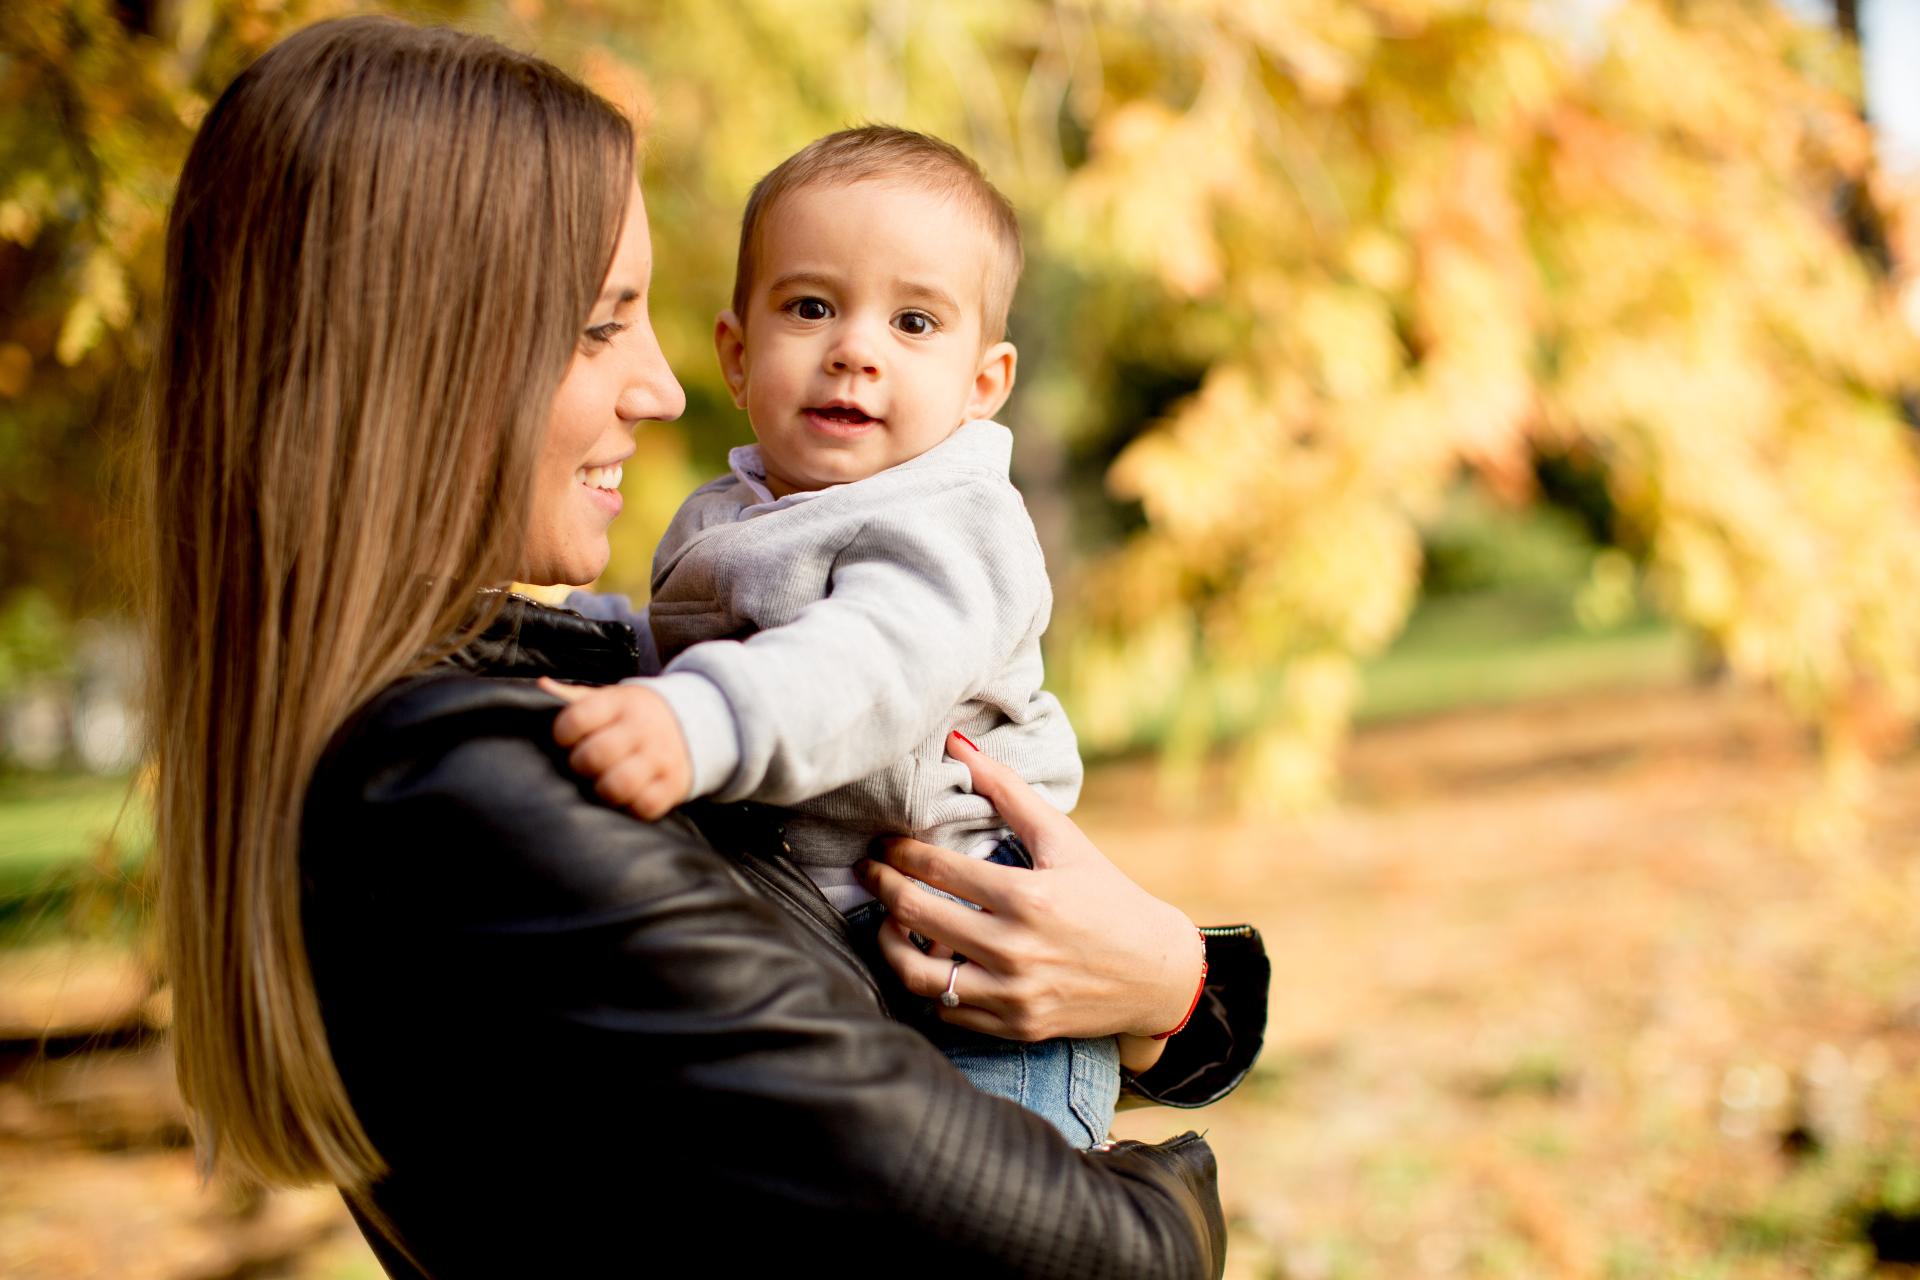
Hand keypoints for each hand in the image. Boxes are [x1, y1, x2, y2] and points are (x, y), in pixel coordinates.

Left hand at [539, 678, 692, 820]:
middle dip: (580, 764)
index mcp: (621, 702)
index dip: (562, 733)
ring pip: (620, 784)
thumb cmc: (637, 714)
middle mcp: (642, 727)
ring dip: (604, 789)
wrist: (697, 719)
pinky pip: (646, 805)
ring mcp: (661, 756)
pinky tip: (628, 796)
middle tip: (584, 765)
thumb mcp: (612, 698)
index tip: (566, 740)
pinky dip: (631, 806)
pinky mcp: (674, 782)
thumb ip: (575, 697)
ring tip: (604, 784)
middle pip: (596, 754)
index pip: (577, 718)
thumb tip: (542, 686)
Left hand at [860, 732, 1203, 1049]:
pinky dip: (928, 984)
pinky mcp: (1015, 1026)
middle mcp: (1016, 948)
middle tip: (868, 872)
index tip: (884, 843)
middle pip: (918, 915)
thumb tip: (959, 744)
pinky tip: (926, 958)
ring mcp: (1014, 993)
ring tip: (887, 921)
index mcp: (1028, 897)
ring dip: (890, 944)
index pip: (937, 870)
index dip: (899, 852)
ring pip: (920, 975)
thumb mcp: (1064, 839)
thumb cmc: (1108, 897)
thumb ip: (1008, 791)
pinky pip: (947, 1011)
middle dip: (881, 887)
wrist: (1156, 973)